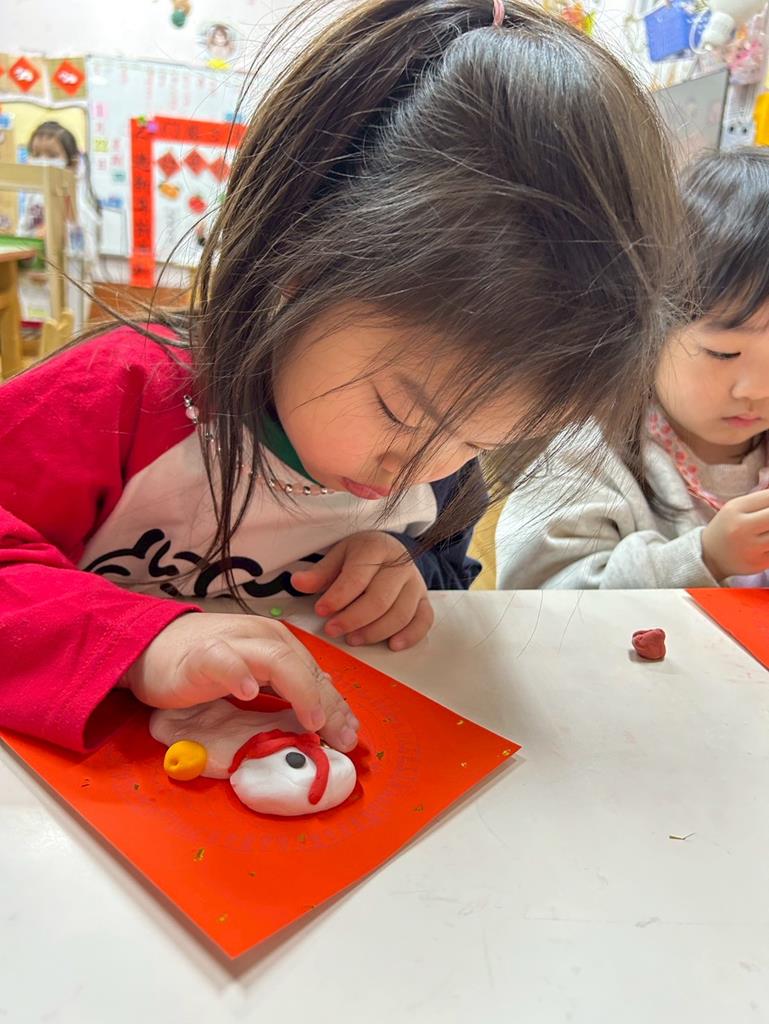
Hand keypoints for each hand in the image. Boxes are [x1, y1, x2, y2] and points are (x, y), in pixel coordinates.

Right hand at [123, 613, 359, 751]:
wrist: (149, 645)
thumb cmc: (202, 663)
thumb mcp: (253, 674)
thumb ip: (284, 686)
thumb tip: (323, 708)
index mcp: (277, 642)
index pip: (315, 674)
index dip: (336, 706)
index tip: (350, 736)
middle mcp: (262, 637)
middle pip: (304, 668)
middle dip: (328, 705)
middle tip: (342, 738)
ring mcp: (233, 643)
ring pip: (277, 659)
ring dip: (300, 690)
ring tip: (312, 721)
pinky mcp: (201, 654)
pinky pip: (223, 660)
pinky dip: (238, 674)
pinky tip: (248, 693)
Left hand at [291, 531, 433, 650]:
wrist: (389, 551)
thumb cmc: (360, 556)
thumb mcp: (338, 556)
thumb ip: (320, 573)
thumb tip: (297, 582)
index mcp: (376, 548)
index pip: (357, 577)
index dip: (338, 597)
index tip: (321, 611)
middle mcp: (401, 565)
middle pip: (380, 600)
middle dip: (353, 619)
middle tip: (332, 630)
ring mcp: (416, 583)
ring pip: (400, 614)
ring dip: (374, 632)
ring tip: (353, 639)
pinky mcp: (424, 600)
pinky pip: (424, 621)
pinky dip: (410, 636)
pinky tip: (391, 645)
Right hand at [701, 489, 768, 580]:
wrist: (710, 557)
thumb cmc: (727, 527)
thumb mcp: (735, 508)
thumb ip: (760, 501)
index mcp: (734, 510)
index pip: (768, 498)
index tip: (767, 506)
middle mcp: (741, 528)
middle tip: (766, 521)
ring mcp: (751, 547)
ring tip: (764, 530)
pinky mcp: (759, 563)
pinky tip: (763, 543)